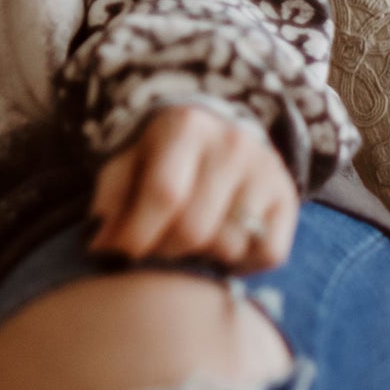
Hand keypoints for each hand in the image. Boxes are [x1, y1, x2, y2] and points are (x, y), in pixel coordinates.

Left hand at [89, 106, 298, 271]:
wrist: (224, 132)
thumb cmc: (165, 156)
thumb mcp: (132, 160)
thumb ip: (112, 197)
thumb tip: (101, 244)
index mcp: (186, 127)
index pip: (164, 193)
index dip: (137, 233)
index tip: (118, 252)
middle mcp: (232, 144)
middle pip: (193, 227)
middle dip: (164, 249)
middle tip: (154, 247)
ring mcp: (266, 171)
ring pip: (227, 245)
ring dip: (201, 256)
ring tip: (188, 240)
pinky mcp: (288, 199)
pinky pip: (266, 253)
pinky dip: (241, 261)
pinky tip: (222, 242)